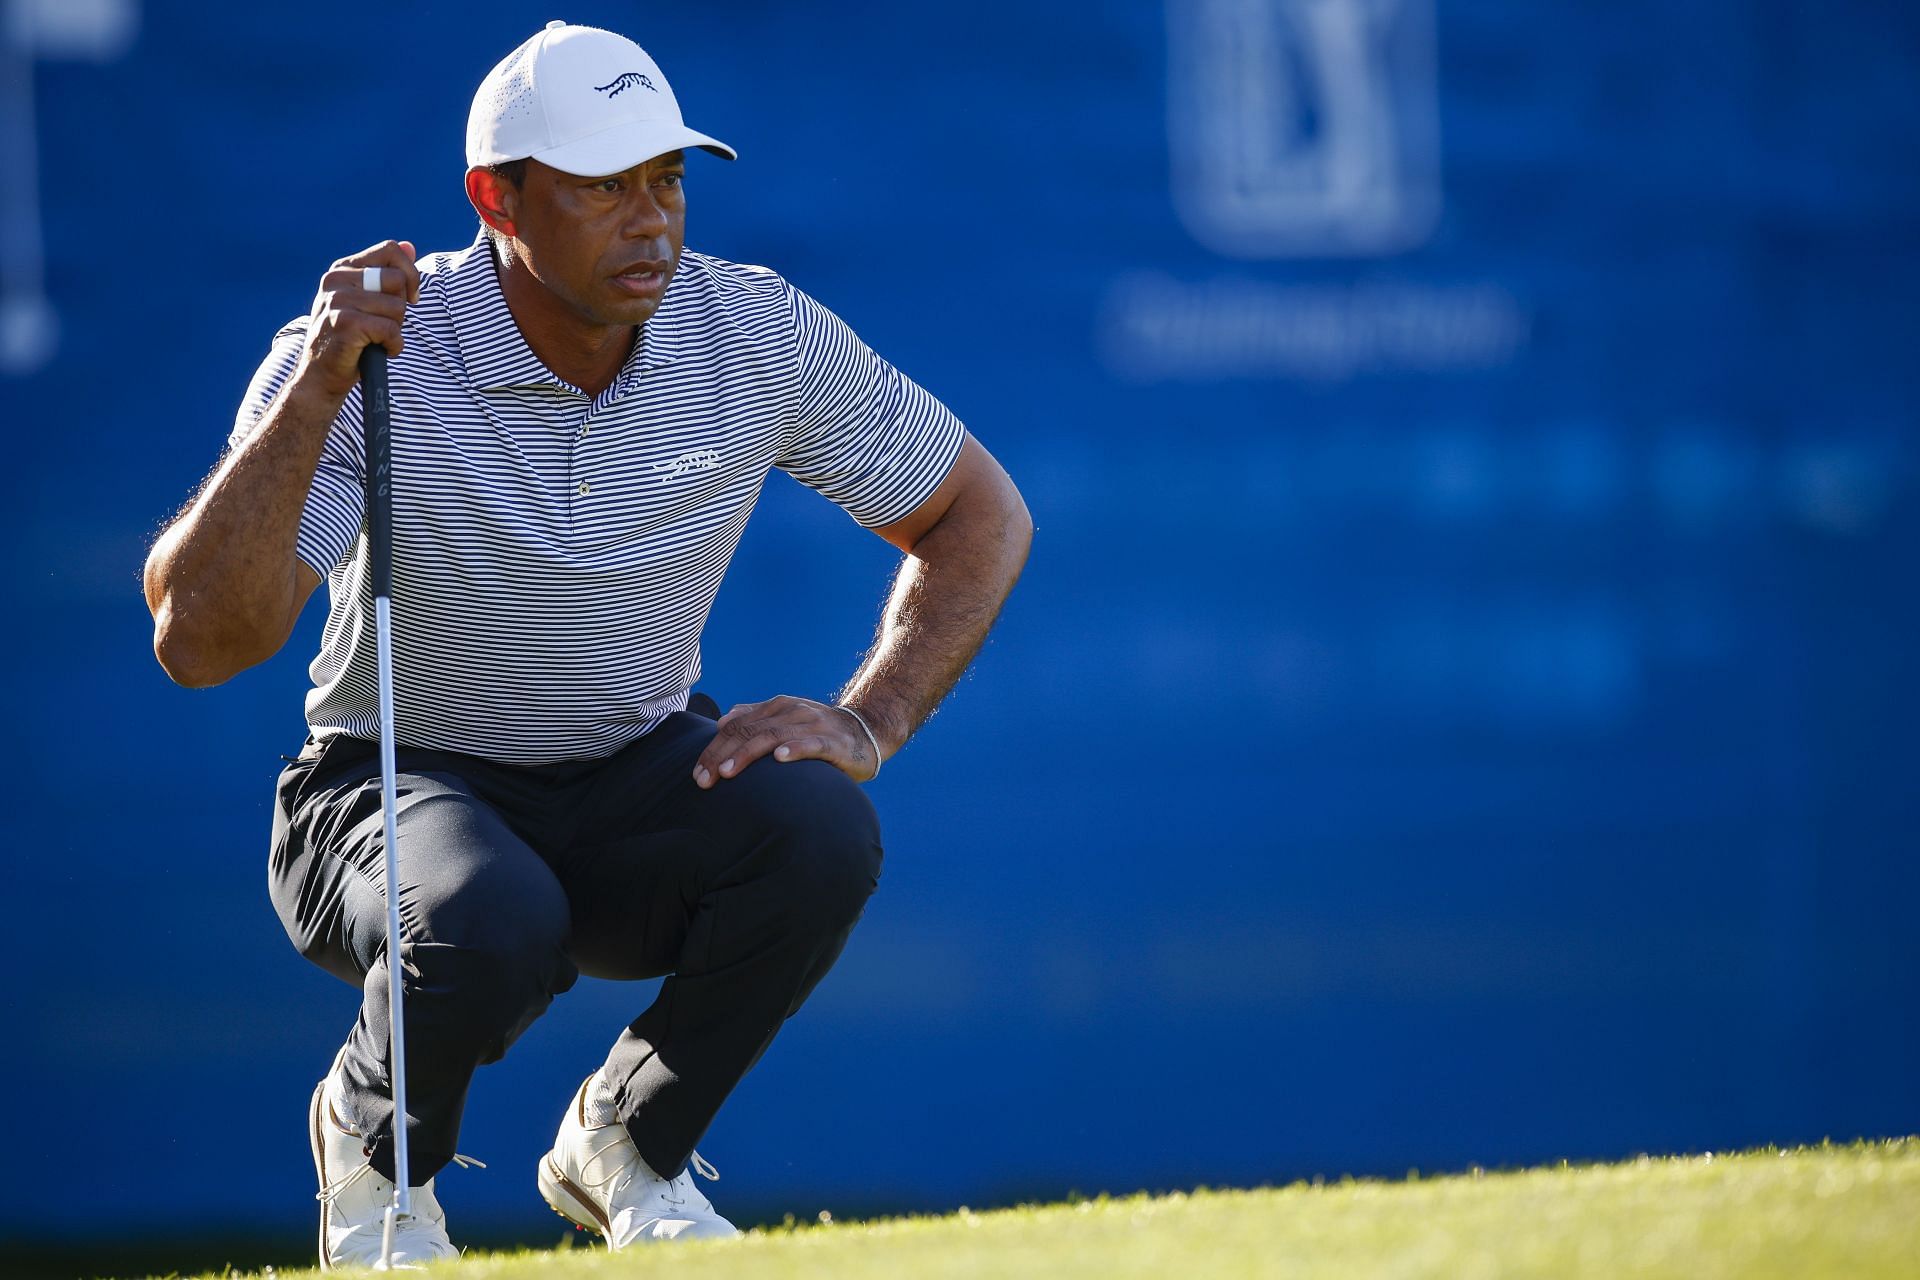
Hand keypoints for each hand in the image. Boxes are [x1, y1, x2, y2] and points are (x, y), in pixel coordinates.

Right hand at [295, 240, 420, 399]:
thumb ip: (386, 272)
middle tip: (383, 324)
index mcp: (343, 268)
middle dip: (401, 307)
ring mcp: (338, 300)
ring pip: (397, 308)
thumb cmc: (349, 338)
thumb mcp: (366, 300)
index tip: (408, 298)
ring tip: (375, 339)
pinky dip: (393, 346)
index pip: (390, 249)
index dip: (410, 274)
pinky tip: (377, 350)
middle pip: (397, 279)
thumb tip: (410, 246)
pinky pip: (391, 330)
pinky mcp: (344, 323)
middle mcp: (337, 279)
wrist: (321, 374)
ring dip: (396, 330)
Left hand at [693, 695, 882, 787]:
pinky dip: (795, 749)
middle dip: (721, 756)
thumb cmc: (820, 732)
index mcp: (777, 707)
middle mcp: (791, 711)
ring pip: (773, 736)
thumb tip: (723, 721)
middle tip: (703, 780)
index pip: (736, 726)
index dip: (713, 748)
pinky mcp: (832, 741)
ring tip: (727, 772)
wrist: (866, 732)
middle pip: (748, 731)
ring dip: (747, 754)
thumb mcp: (786, 721)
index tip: (697, 773)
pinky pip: (811, 743)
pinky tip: (779, 758)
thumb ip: (756, 719)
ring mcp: (812, 724)